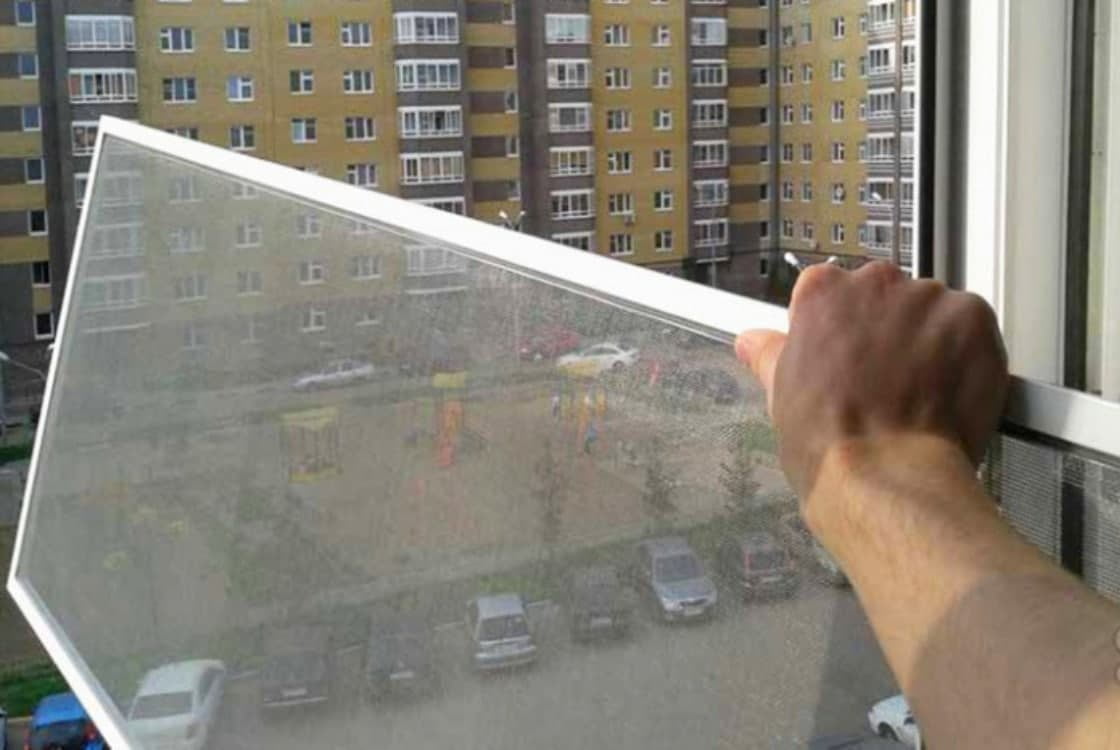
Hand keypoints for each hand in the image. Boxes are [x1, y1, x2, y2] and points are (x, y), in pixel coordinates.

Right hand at [735, 261, 1008, 499]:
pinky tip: (947, 391)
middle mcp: (874, 281)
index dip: (836, 328)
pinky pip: (971, 327)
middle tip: (882, 380)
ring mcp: (927, 297)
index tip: (842, 358)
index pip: (828, 290)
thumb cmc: (828, 441)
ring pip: (929, 311)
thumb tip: (752, 341)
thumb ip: (770, 355)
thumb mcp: (780, 395)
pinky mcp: (972, 318)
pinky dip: (966, 354)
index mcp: (821, 292)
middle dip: (885, 329)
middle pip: (883, 295)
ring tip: (919, 392)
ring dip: (928, 340)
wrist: (887, 474)